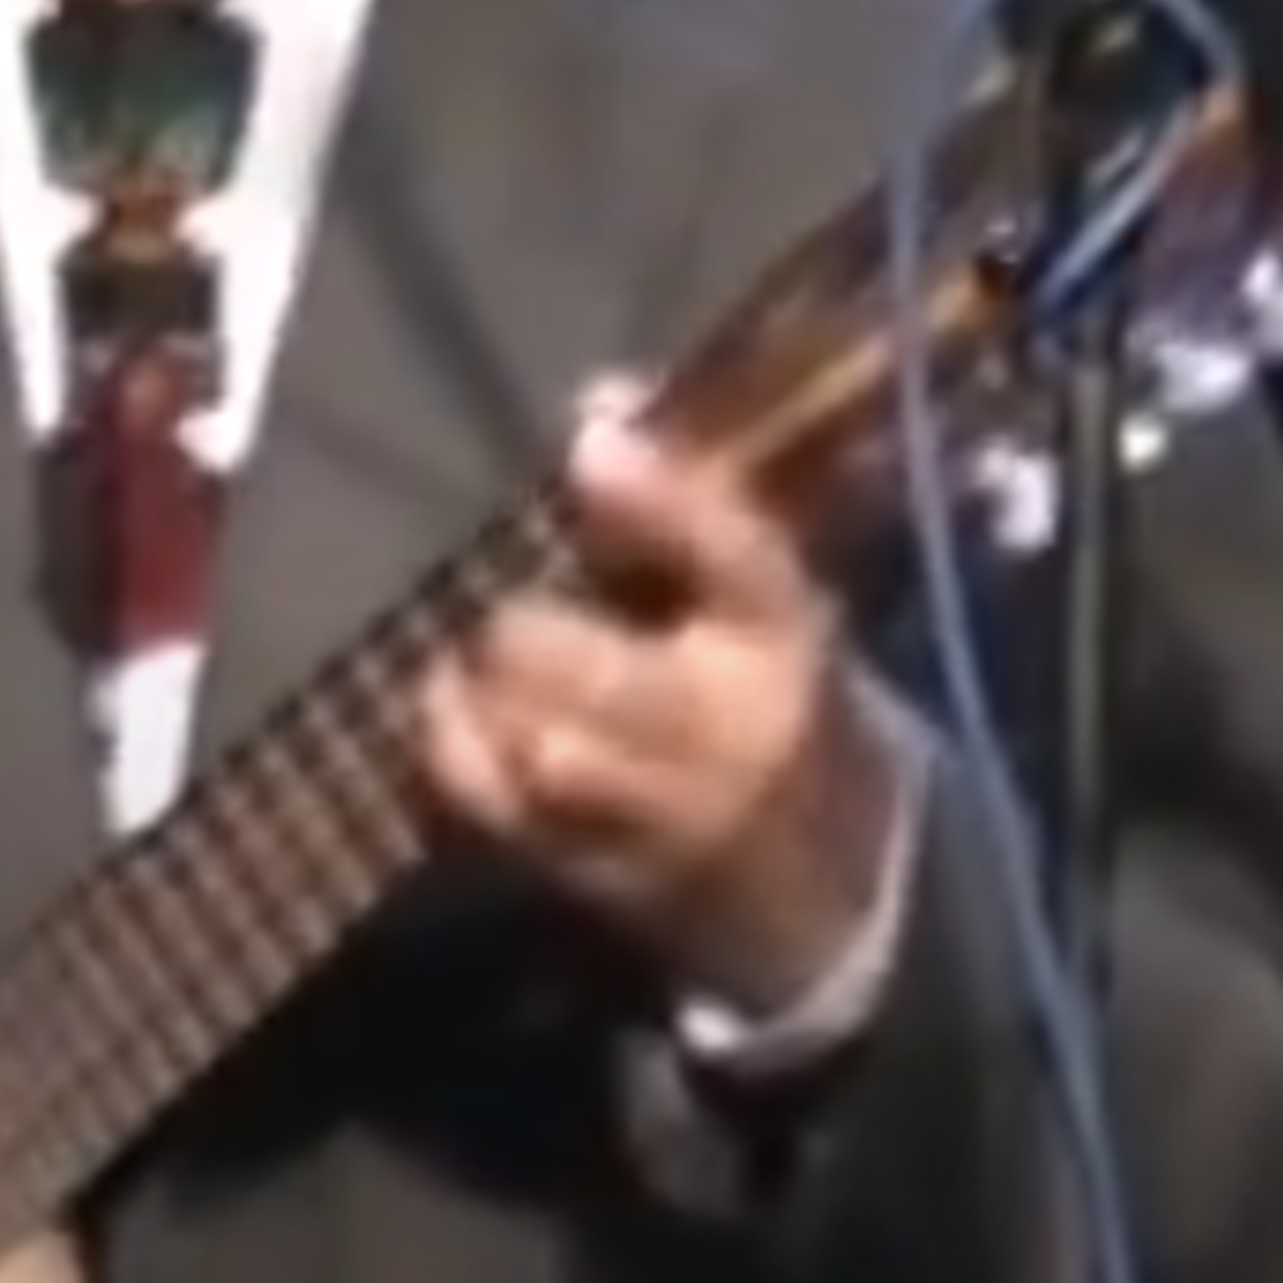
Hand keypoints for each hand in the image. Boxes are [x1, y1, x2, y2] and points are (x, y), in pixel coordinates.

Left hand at [416, 391, 903, 1013]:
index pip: (737, 559)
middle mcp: (728, 724)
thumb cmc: (768, 691)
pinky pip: (498, 808)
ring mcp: (666, 811)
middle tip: (506, 613)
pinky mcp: (603, 871)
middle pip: (604, 675)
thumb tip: (598, 399)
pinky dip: (457, 751)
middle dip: (528, 633)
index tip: (588, 448)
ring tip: (470, 666)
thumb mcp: (755, 597)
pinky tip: (451, 712)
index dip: (664, 500)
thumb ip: (680, 495)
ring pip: (543, 745)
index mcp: (780, 633)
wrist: (831, 884)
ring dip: (487, 698)